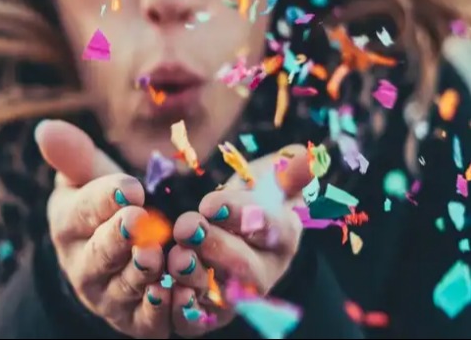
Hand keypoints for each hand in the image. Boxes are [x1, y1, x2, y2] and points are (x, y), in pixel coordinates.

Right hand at [38, 120, 170, 337]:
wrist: (113, 257)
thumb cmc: (103, 207)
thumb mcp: (88, 177)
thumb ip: (75, 155)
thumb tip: (45, 127)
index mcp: (69, 225)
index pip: (83, 210)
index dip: (105, 199)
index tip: (129, 187)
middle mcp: (83, 265)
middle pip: (99, 253)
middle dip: (119, 238)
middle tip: (141, 221)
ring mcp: (108, 297)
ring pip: (124, 287)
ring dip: (143, 273)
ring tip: (160, 256)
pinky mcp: (135, 321)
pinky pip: (148, 320)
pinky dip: (163, 310)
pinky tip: (179, 292)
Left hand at [167, 145, 309, 336]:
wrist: (228, 232)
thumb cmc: (251, 202)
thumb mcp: (270, 181)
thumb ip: (287, 171)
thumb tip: (307, 156)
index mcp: (282, 235)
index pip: (272, 227)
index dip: (242, 216)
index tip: (211, 204)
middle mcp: (264, 270)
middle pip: (247, 267)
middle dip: (216, 246)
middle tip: (188, 226)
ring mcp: (239, 296)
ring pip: (222, 296)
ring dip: (196, 277)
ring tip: (177, 257)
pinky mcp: (211, 313)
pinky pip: (199, 319)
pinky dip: (184, 309)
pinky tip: (168, 291)